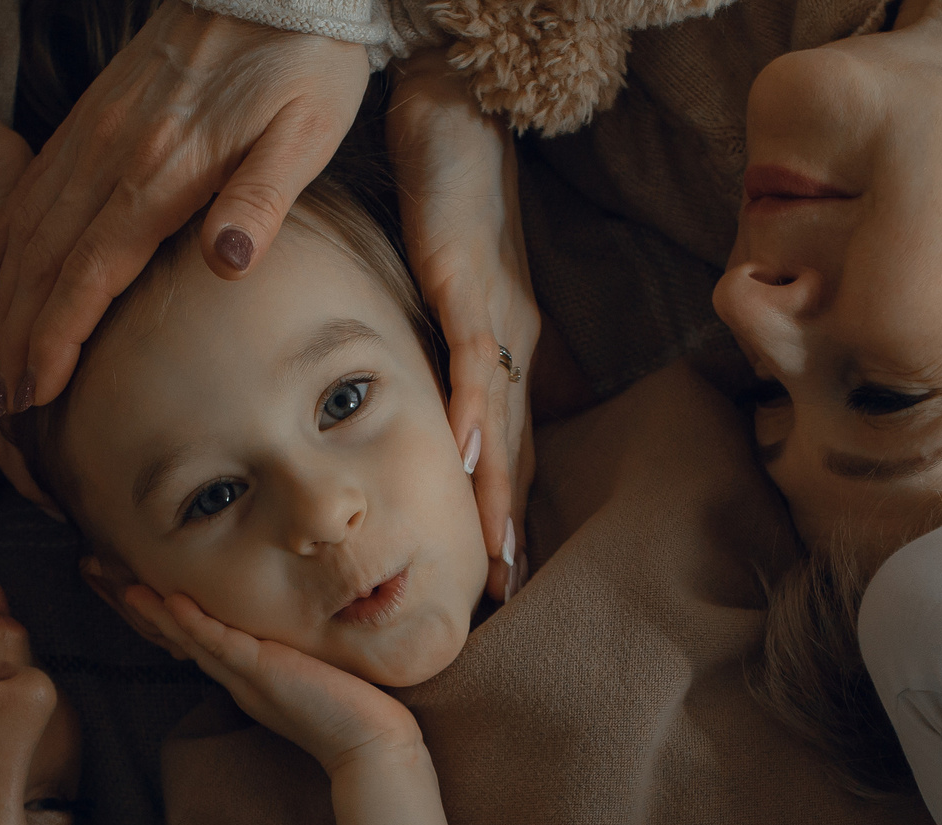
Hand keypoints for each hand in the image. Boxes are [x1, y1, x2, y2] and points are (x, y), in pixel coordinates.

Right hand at [0, 8, 369, 411]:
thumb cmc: (303, 62)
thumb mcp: (304, 133)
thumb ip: (261, 199)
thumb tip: (227, 262)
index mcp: (162, 173)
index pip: (89, 274)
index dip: (55, 339)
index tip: (33, 393)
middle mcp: (112, 155)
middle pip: (45, 263)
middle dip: (19, 339)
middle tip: (7, 404)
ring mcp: (96, 133)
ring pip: (29, 228)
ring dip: (5, 299)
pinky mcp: (96, 116)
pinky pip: (33, 187)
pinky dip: (4, 238)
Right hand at [121, 584, 420, 771]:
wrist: (369, 747)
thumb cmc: (350, 713)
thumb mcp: (312, 675)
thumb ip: (291, 659)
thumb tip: (288, 642)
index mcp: (246, 677)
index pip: (197, 641)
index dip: (166, 617)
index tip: (137, 593)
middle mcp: (238, 678)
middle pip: (182, 638)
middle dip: (146, 611)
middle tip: (108, 583)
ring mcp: (247, 676)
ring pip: (193, 639)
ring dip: (158, 613)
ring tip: (126, 589)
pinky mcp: (264, 673)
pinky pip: (222, 644)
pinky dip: (198, 624)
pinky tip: (174, 603)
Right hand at [389, 50, 538, 598]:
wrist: (456, 108)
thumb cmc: (448, 191)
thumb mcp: (446, 284)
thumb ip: (440, 340)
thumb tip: (425, 393)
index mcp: (507, 344)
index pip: (509, 445)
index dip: (504, 512)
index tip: (497, 579)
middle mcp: (514, 339)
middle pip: (516, 451)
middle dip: (510, 528)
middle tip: (502, 599)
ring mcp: (496, 312)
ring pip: (503, 419)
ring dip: (498, 491)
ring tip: (494, 558)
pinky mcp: (467, 280)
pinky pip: (473, 355)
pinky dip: (472, 409)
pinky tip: (467, 456)